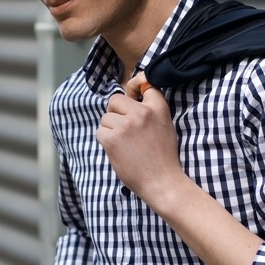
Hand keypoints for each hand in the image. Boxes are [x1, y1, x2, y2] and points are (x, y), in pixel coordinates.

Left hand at [95, 73, 183, 201]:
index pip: (143, 83)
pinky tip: (118, 150)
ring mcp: (125, 125)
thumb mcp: (165, 124)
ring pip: (105, 117)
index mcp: (157, 108)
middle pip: (115, 100)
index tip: (133, 93)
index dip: (134, 87)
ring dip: (110, 129)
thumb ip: (151, 108)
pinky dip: (105, 141)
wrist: (162, 181)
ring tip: (124, 143)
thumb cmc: (164, 156)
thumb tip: (132, 92)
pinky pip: (100, 132)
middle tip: (124, 128)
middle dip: (115, 112)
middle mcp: (141, 113)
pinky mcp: (112, 139)